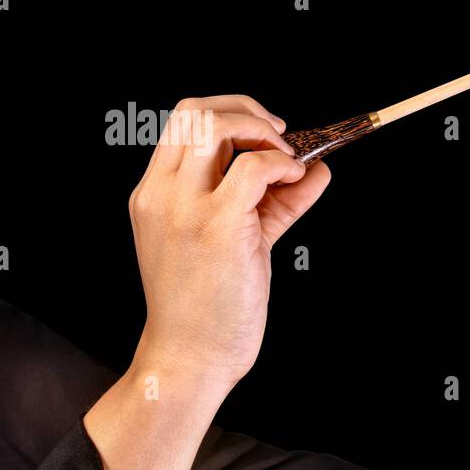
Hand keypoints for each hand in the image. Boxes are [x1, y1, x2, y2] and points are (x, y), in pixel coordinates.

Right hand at [127, 95, 329, 388]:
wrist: (190, 359)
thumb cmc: (209, 307)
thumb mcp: (238, 240)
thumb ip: (273, 201)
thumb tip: (315, 170)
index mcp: (154, 194)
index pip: (183, 121)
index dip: (230, 113)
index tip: (266, 133)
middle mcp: (161, 194)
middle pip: (194, 110)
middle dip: (246, 109)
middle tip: (281, 135)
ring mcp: (185, 208)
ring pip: (216, 126)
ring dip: (264, 132)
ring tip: (289, 160)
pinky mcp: (217, 226)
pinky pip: (255, 168)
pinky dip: (284, 164)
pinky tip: (297, 182)